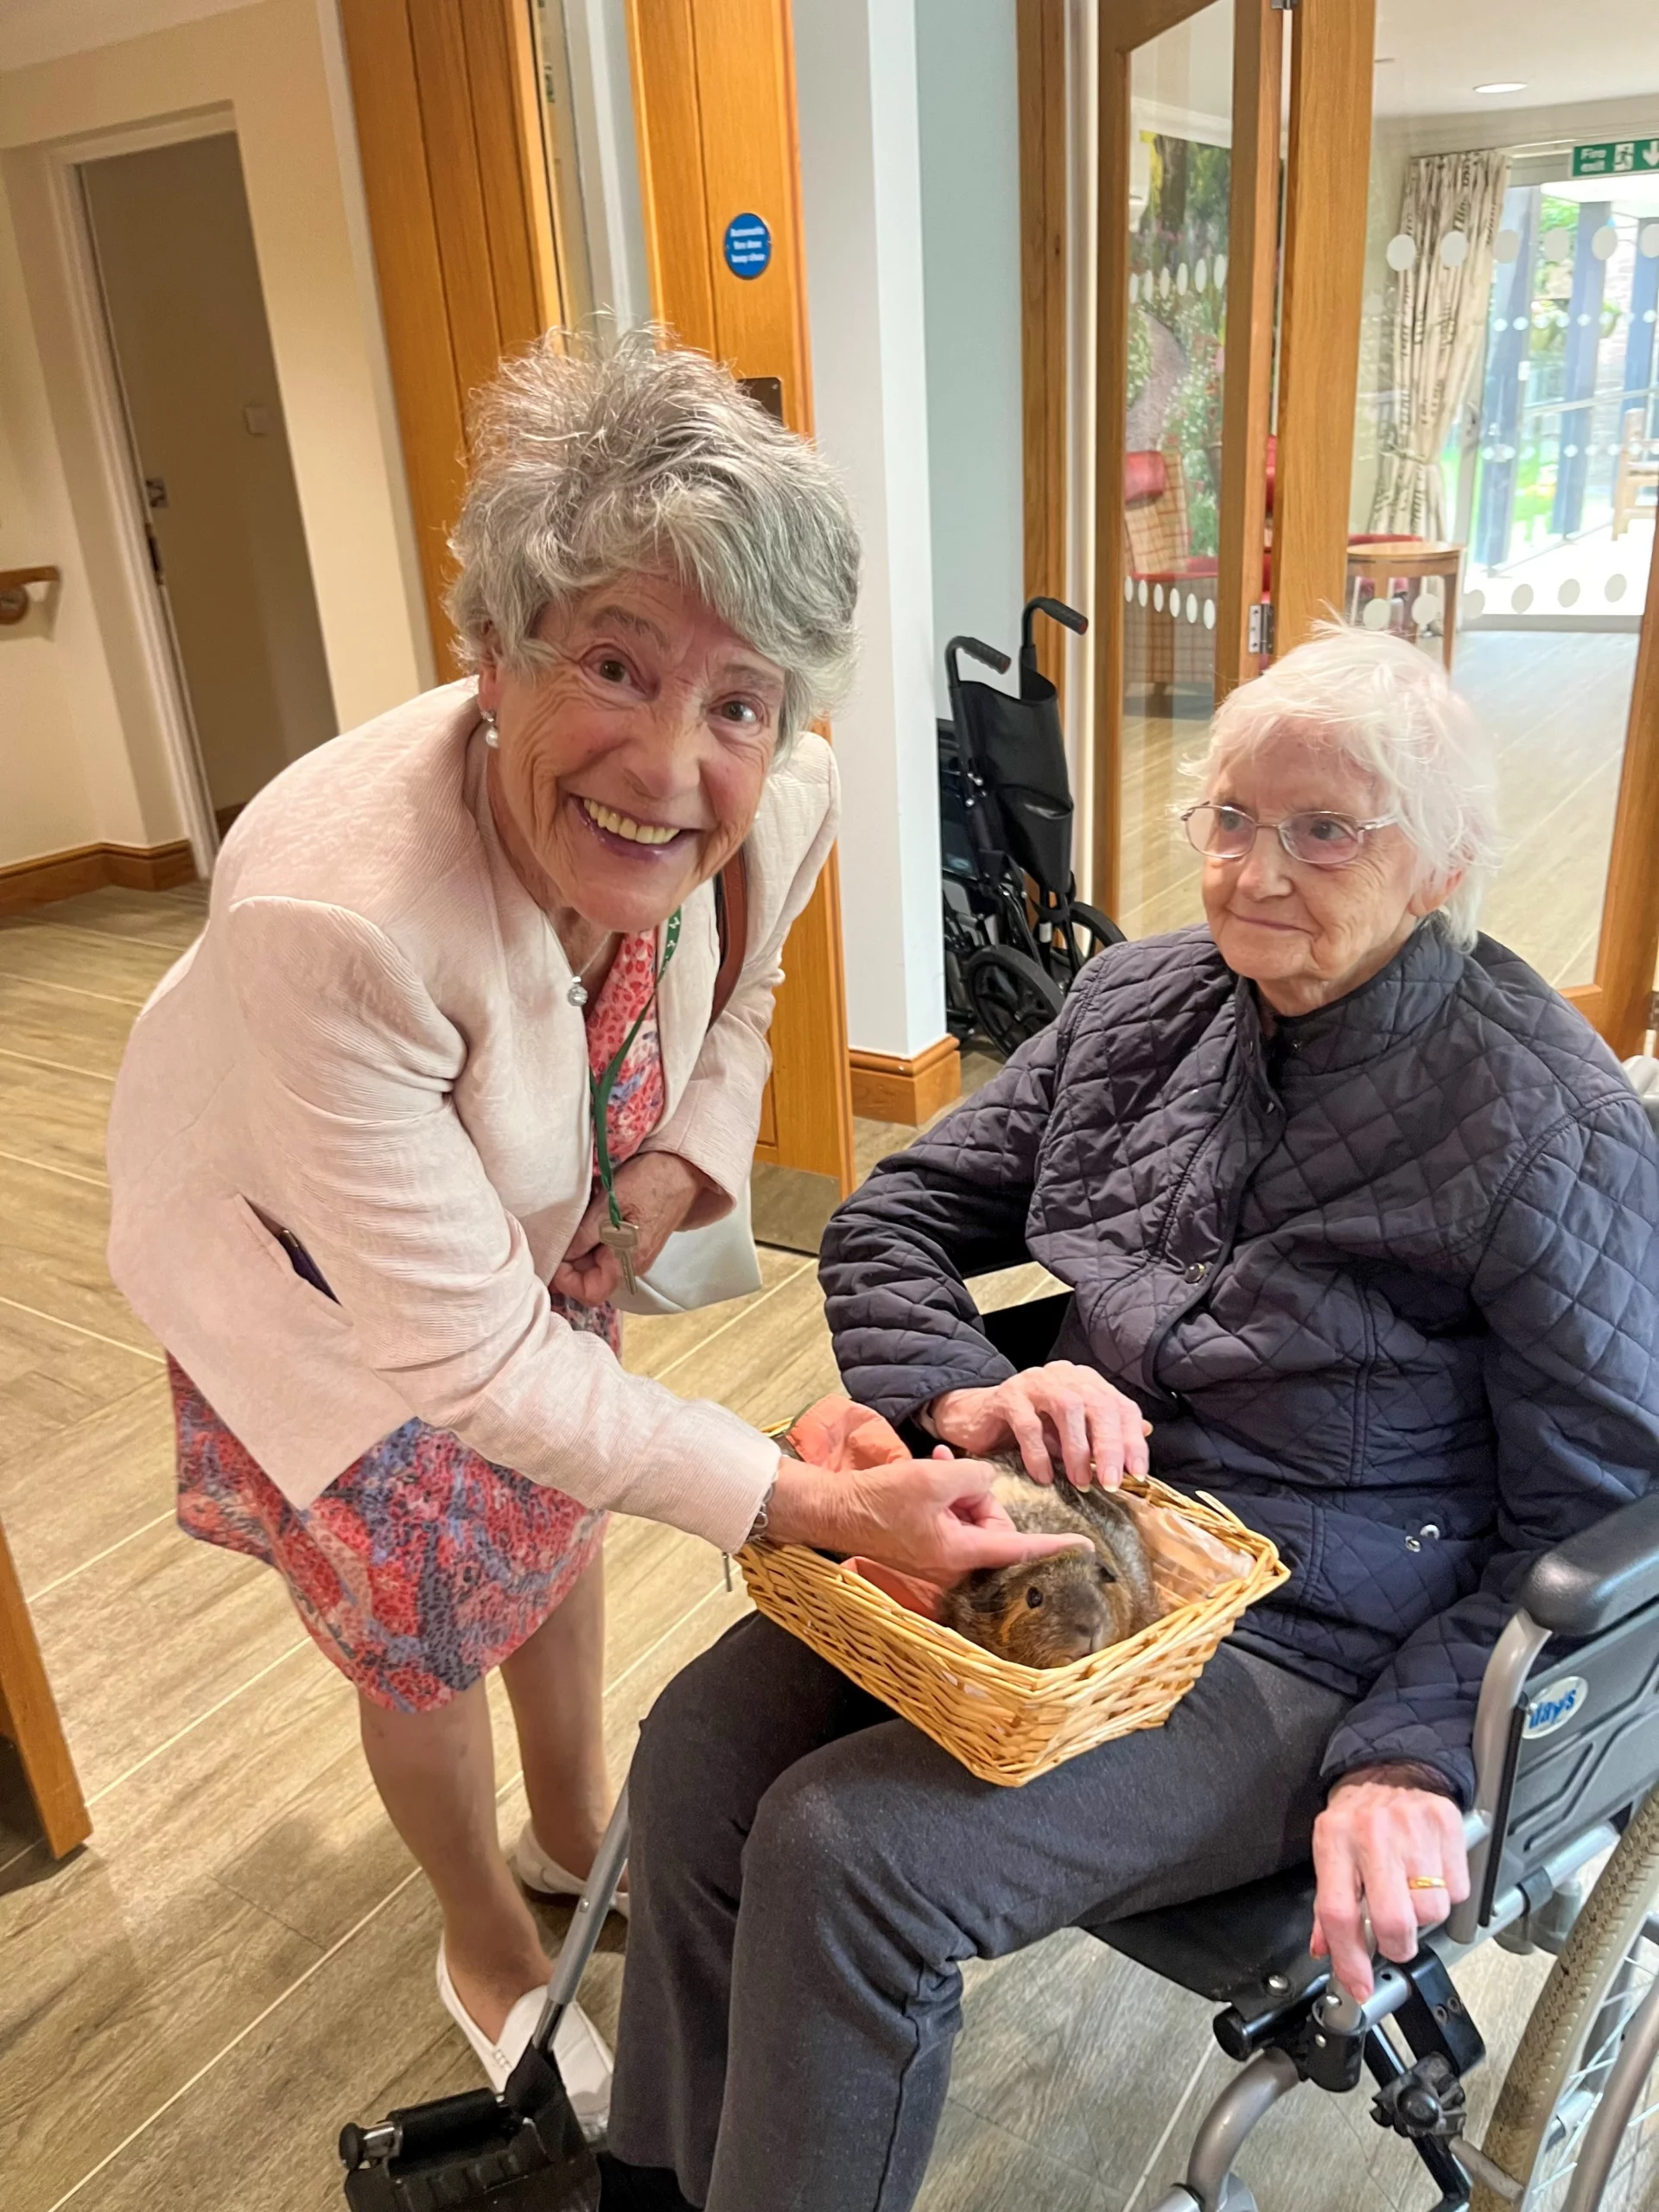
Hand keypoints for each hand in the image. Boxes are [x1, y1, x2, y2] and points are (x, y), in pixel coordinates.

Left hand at [551, 1153, 711, 1302]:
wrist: (684, 1167)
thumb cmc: (651, 1182)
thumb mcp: (610, 1206)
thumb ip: (584, 1235)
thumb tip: (561, 1257)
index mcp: (627, 1262)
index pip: (589, 1293)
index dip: (566, 1280)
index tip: (553, 1254)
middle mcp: (631, 1264)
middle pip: (590, 1278)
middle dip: (569, 1261)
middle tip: (556, 1233)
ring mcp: (634, 1252)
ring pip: (595, 1263)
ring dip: (579, 1247)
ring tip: (571, 1222)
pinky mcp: (635, 1239)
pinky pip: (606, 1247)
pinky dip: (591, 1237)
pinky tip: (587, 1216)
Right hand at [768, 1445, 1092, 1582]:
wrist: (834, 1509)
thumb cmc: (881, 1498)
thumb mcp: (935, 1477)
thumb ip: (974, 1477)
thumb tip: (985, 1481)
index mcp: (960, 1553)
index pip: (1018, 1549)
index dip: (1053, 1545)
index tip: (1084, 1546)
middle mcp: (952, 1562)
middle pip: (993, 1526)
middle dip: (980, 1496)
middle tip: (954, 1474)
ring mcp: (937, 1555)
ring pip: (971, 1516)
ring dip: (959, 1488)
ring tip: (937, 1465)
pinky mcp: (923, 1544)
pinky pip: (950, 1518)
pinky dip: (946, 1493)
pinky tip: (933, 1466)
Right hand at [929, 1362, 1150, 1487]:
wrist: (977, 1416)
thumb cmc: (1029, 1426)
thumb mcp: (1071, 1431)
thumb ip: (1103, 1431)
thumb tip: (1145, 1434)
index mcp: (1086, 1382)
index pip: (1121, 1406)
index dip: (1133, 1440)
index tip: (1137, 1474)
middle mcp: (1064, 1376)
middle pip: (1098, 1405)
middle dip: (1110, 1446)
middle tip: (1112, 1482)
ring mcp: (1035, 1382)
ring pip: (1067, 1408)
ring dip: (1077, 1450)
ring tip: (1080, 1481)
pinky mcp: (1007, 1395)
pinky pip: (1028, 1423)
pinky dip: (1038, 1453)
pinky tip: (1043, 1477)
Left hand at [1310, 1769, 1468, 1999]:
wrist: (1392, 1765)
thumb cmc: (1358, 1814)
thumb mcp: (1331, 1849)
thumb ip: (1328, 1903)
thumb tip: (1325, 1950)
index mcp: (1335, 1840)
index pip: (1338, 1913)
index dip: (1349, 1959)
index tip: (1359, 1985)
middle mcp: (1372, 1834)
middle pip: (1392, 1921)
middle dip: (1397, 1945)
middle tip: (1394, 1938)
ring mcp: (1412, 1829)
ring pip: (1430, 1911)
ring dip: (1423, 1916)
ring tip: (1411, 1892)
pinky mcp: (1446, 1826)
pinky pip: (1456, 1890)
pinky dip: (1446, 1894)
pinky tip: (1430, 1873)